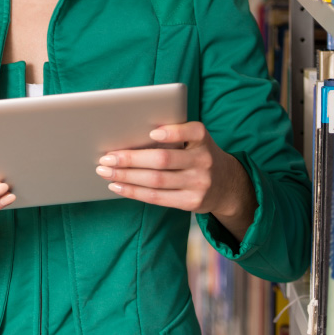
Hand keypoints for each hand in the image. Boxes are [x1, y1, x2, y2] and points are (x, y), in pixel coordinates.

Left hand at [95, 121, 257, 238]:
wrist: (227, 184)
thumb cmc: (198, 154)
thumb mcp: (195, 139)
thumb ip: (174, 133)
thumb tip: (129, 135)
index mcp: (203, 139)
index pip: (191, 132)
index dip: (172, 133)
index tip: (152, 133)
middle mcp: (204, 160)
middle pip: (163, 160)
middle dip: (131, 159)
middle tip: (106, 157)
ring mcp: (199, 183)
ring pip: (156, 181)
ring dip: (126, 176)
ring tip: (105, 172)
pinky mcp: (192, 202)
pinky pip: (157, 198)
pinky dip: (134, 192)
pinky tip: (117, 186)